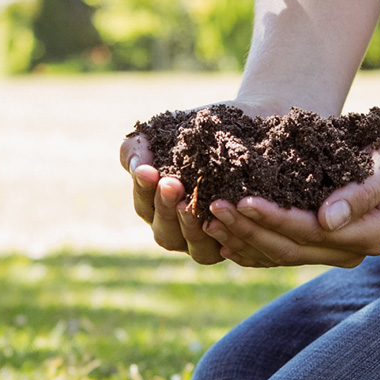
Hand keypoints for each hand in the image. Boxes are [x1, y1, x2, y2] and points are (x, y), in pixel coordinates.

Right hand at [121, 132, 224, 264]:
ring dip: (190, 226)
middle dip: (165, 208)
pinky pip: (224, 249)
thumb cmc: (196, 132)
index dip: (143, 189)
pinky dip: (223, 236)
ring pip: (194, 247)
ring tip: (192, 203)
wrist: (241, 130)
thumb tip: (138, 168)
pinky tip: (225, 215)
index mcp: (157, 205)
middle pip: (164, 233)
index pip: (144, 203)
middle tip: (171, 184)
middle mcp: (179, 229)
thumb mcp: (161, 134)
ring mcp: (206, 240)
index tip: (148, 171)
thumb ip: (139, 151)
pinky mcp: (233, 243)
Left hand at [202, 138, 379, 267]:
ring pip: (278, 254)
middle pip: (288, 248)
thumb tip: (327, 221)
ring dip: (241, 239)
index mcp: (369, 234)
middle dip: (247, 229)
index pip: (310, 231)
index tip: (241, 201)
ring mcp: (331, 252)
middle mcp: (349, 251)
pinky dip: (247, 247)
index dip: (273, 218)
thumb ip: (362, 192)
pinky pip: (276, 254)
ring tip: (207, 221)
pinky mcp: (314, 246)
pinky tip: (220, 238)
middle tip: (213, 209)